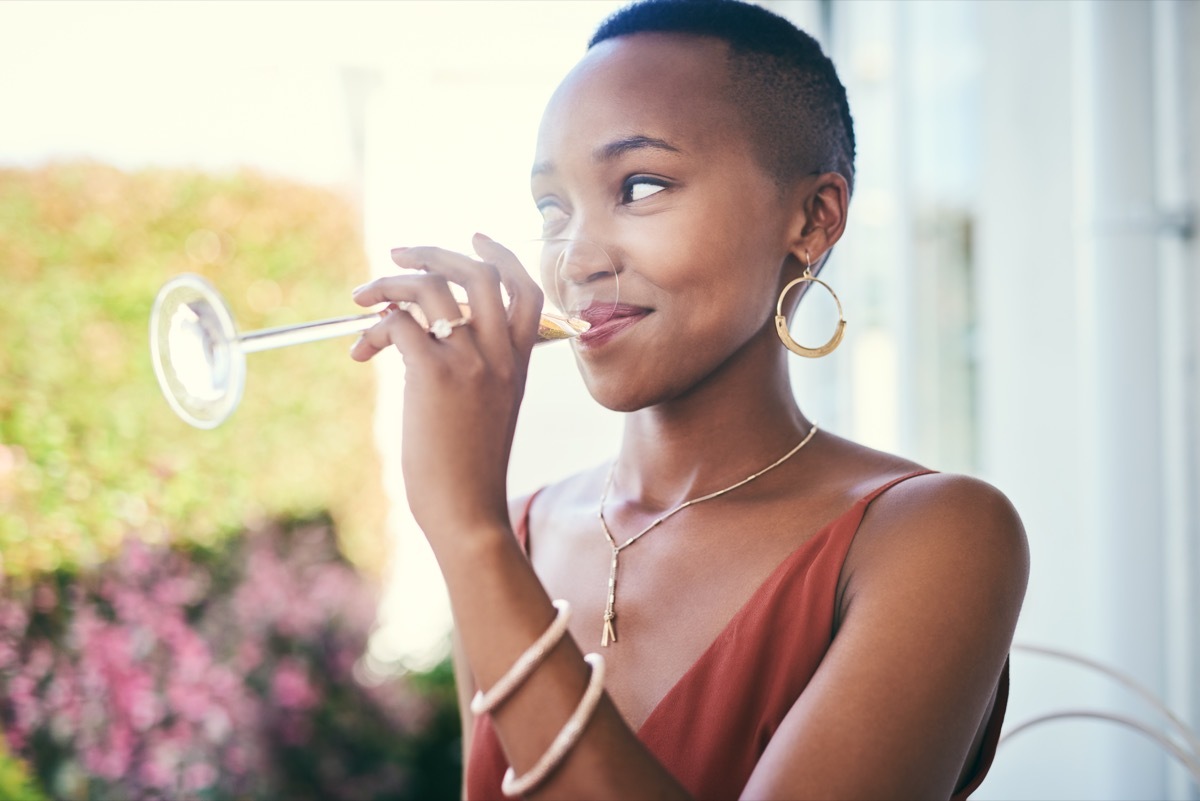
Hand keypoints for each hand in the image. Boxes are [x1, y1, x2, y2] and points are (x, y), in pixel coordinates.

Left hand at [348, 233, 543, 538]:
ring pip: (432, 288)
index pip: (526, 289)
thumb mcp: (490, 410)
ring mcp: (471, 362)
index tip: (475, 238)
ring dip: (390, 283)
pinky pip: (400, 323)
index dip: (502, 255)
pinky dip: (376, 326)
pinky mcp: (434, 376)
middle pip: (479, 272)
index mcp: (519, 362)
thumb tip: (423, 336)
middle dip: (435, 253)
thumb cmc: (470, 470)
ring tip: (362, 299)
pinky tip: (362, 349)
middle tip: (400, 255)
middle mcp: (501, 354)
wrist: (469, 512)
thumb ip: (477, 370)